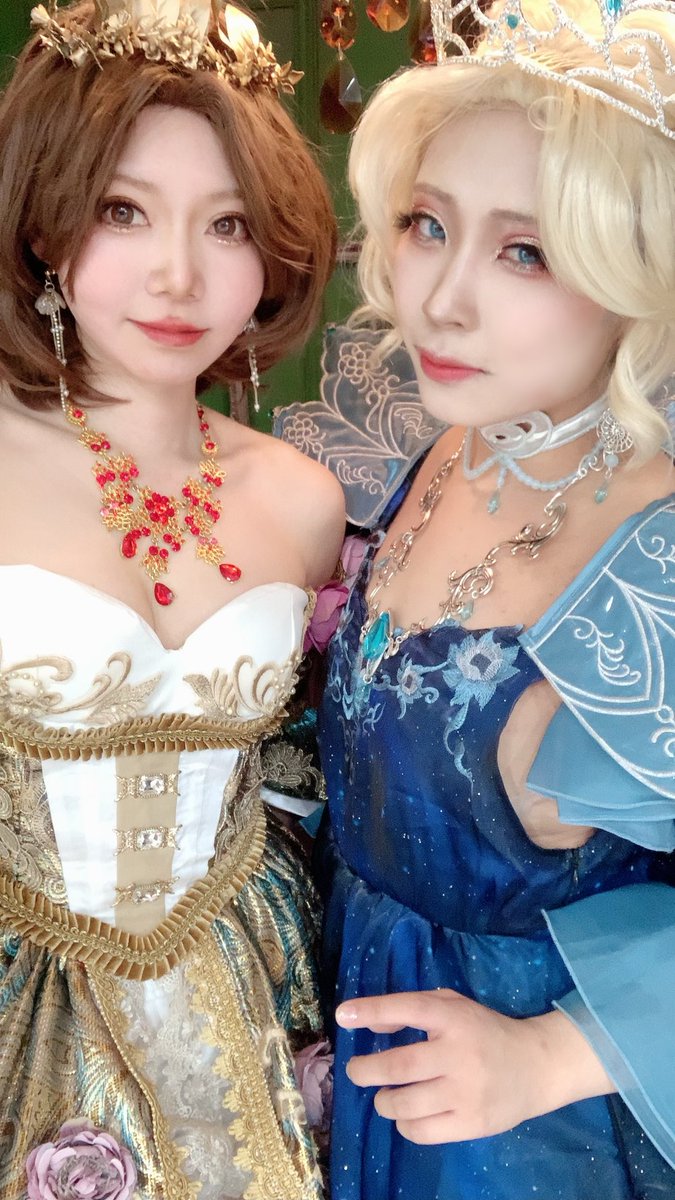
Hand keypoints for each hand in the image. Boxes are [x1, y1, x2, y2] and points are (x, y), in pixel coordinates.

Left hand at [336, 989, 614, 1144]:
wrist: (536, 1067)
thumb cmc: (485, 1032)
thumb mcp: (455, 1008)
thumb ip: (414, 1009)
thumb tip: (370, 1024)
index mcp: (455, 1018)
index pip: (408, 1008)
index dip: (372, 1011)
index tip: (343, 1015)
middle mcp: (459, 1054)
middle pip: (399, 1065)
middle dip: (366, 1069)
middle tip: (356, 1070)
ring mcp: (466, 1092)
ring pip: (405, 1104)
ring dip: (384, 1101)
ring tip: (384, 1096)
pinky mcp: (472, 1124)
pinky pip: (422, 1131)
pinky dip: (405, 1125)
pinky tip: (407, 1116)